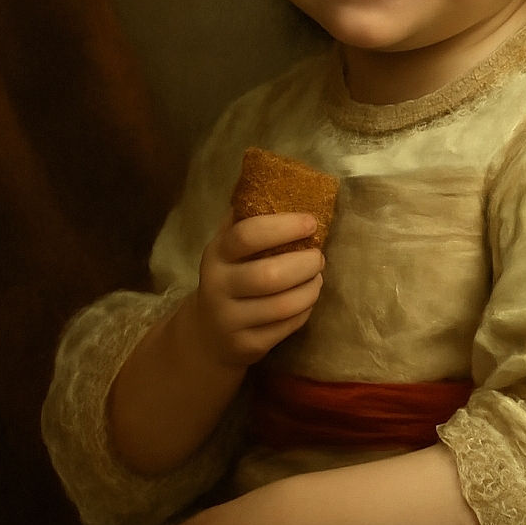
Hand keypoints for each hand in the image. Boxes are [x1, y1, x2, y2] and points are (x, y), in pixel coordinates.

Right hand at [191, 212, 324, 368]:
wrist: (207, 335)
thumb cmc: (229, 276)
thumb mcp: (227, 247)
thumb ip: (247, 217)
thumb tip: (277, 179)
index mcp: (216, 254)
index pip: (246, 236)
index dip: (283, 226)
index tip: (311, 222)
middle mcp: (218, 287)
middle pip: (270, 276)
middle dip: (304, 263)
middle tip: (319, 256)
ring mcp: (231, 320)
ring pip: (283, 305)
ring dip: (311, 288)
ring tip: (317, 276)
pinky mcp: (247, 346)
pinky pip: (287, 327)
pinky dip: (305, 310)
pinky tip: (307, 298)